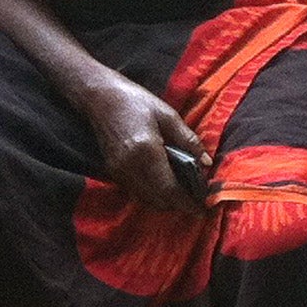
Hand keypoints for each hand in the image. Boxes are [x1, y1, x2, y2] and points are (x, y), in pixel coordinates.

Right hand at [70, 70, 207, 213]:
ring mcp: (118, 171)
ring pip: (146, 199)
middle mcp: (130, 167)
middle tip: (198, 201)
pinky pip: (136, 192)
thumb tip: (207, 163)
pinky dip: (153, 194)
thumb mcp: (168, 115)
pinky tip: (167, 186)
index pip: (169, 189)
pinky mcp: (112, 171)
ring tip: (186, 195)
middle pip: (158, 199)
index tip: (203, 208)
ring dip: (167, 202)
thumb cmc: (136, 101)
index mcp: (146, 152)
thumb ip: (188, 140)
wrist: (100, 97)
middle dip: (180, 205)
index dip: (188, 202)